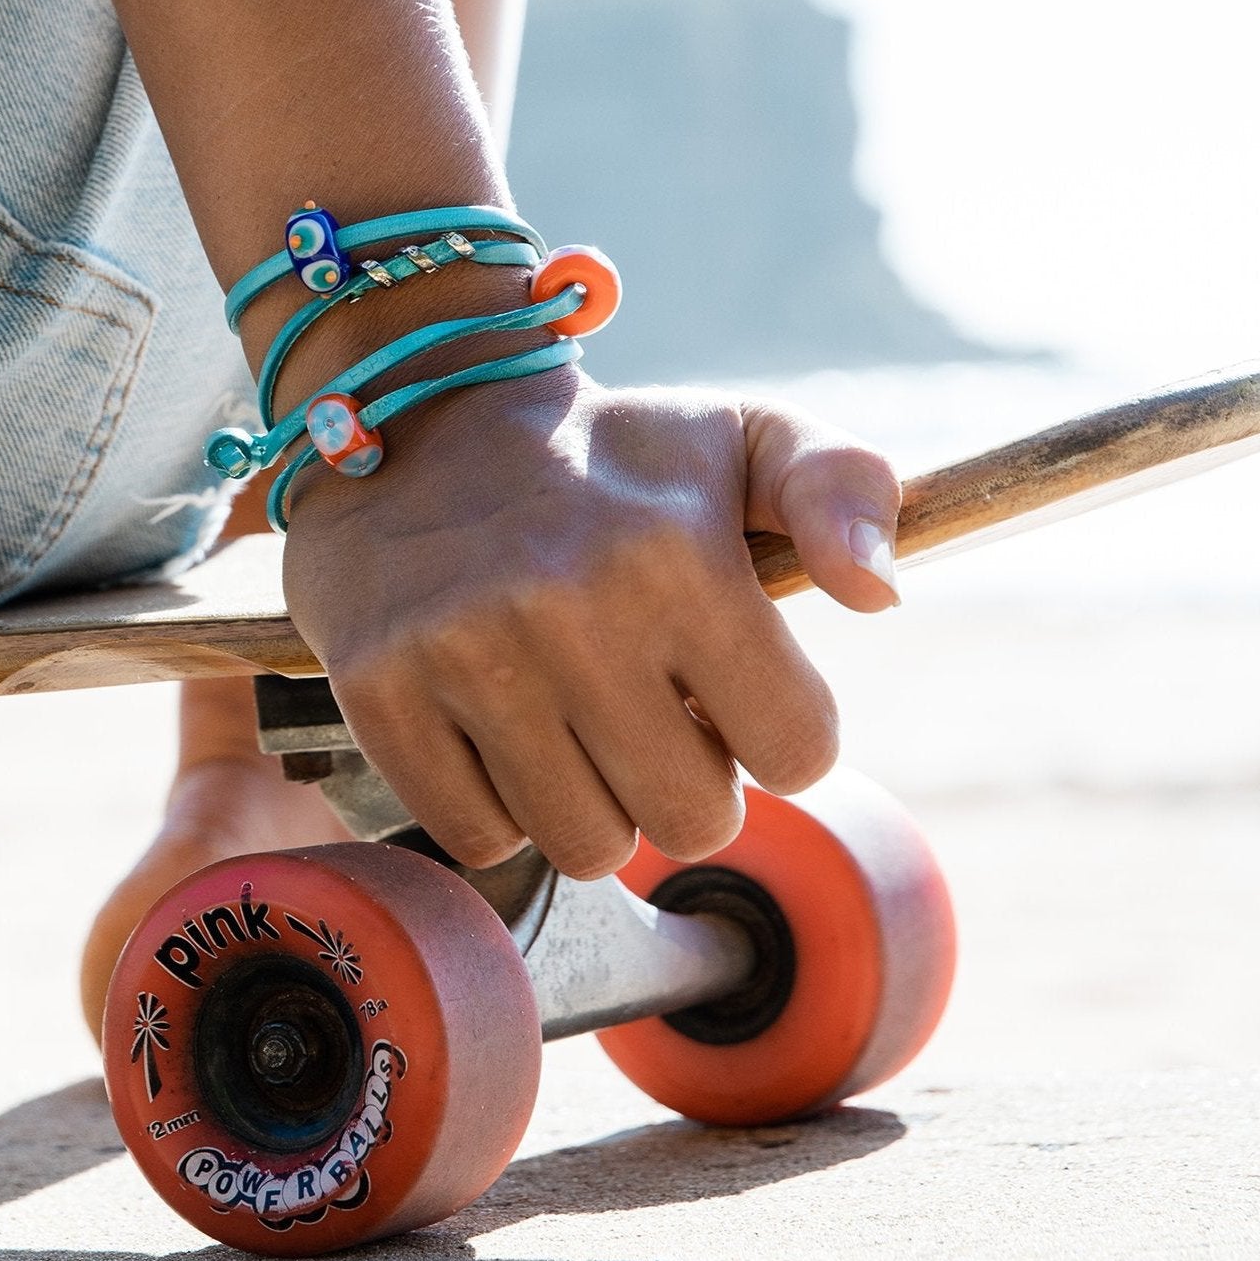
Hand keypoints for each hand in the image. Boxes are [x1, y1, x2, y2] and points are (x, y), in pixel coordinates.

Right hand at [280, 373, 900, 879]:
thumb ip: (845, 490)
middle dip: (688, 780)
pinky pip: (478, 837)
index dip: (777, 730)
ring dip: (594, 802)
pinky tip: (497, 726)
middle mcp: (568, 604)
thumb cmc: (608, 456)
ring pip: (585, 847)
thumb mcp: (742, 436)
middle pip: (691, 820)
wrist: (416, 413)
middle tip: (648, 709)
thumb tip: (881, 593)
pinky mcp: (378, 688)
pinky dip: (499, 805)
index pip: (797, 751)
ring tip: (573, 717)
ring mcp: (463, 651)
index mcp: (677, 551)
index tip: (730, 683)